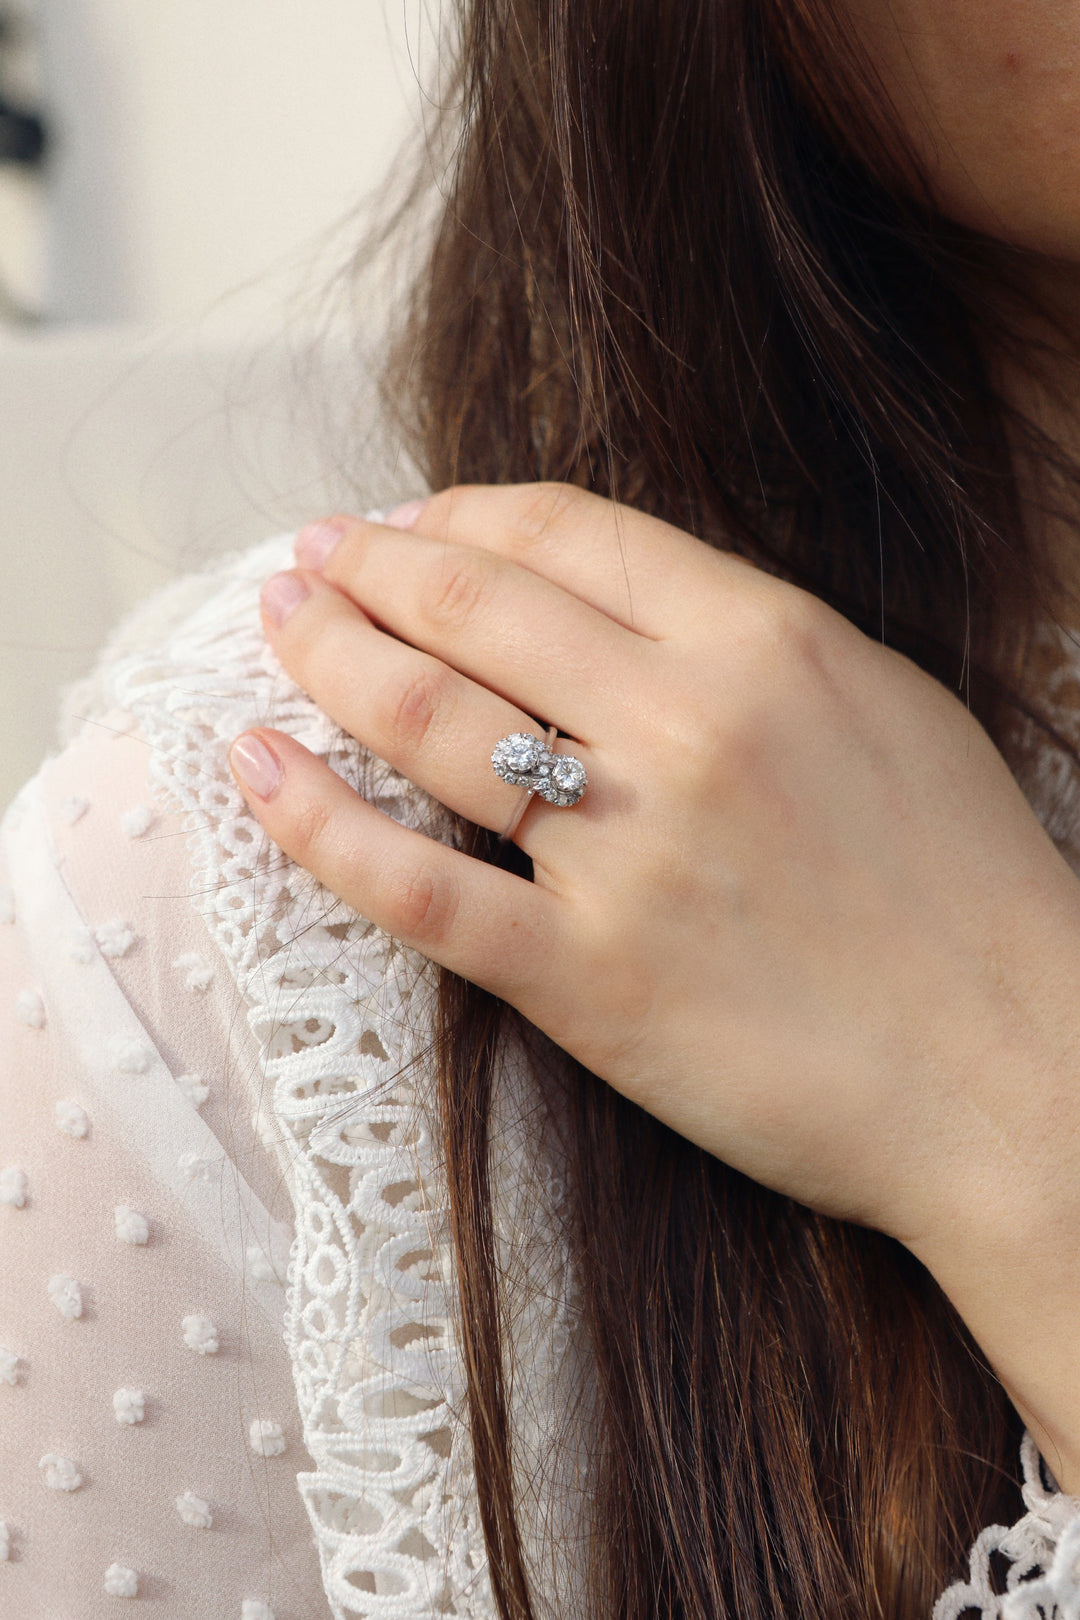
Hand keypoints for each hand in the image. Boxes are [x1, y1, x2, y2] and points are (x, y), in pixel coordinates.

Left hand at [230, 483, 1079, 1477]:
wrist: (1016, 1073)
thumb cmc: (968, 890)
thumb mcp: (883, 706)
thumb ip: (750, 640)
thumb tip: (616, 602)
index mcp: (767, 643)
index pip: (567, 532)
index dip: (462, 514)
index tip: (413, 520)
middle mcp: (684, 729)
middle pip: (474, 607)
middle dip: (368, 565)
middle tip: (309, 556)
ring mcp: (626, 858)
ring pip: (426, 721)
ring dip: (327, 655)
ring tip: (275, 625)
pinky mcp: (584, 983)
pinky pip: (413, 888)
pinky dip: (313, 821)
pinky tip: (251, 766)